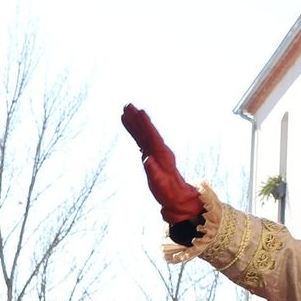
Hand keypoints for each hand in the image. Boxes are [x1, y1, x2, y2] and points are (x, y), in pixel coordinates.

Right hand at [121, 104, 202, 223]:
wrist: (176, 196)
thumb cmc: (168, 191)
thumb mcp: (160, 184)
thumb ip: (153, 171)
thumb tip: (147, 160)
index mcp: (162, 154)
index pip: (153, 136)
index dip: (146, 124)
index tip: (139, 111)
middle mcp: (159, 150)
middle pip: (147, 131)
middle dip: (137, 118)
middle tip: (127, 104)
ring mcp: (155, 151)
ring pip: (143, 133)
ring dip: (134, 122)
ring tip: (125, 110)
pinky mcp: (150, 154)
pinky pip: (140, 139)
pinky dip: (134, 131)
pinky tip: (128, 124)